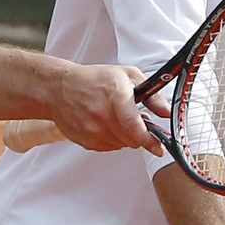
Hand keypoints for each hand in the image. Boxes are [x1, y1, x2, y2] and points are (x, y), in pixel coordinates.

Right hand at [48, 64, 164, 153]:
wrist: (59, 89)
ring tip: (117, 118)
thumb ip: (151, 95)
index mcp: (115, 95)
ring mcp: (92, 131)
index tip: (160, 148)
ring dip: (126, 135)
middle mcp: (102, 115)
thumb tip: (166, 112)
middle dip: (140, 134)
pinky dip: (113, 138)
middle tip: (137, 120)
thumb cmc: (93, 80)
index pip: (134, 126)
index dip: (150, 140)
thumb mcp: (127, 76)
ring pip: (122, 144)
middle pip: (132, 139)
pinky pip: (109, 147)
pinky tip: (106, 124)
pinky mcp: (86, 141)